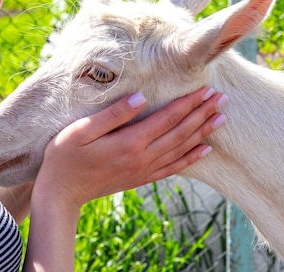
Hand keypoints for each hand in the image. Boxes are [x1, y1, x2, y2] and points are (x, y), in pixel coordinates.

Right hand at [33, 86, 225, 210]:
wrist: (60, 193)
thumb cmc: (64, 157)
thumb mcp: (81, 130)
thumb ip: (112, 114)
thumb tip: (141, 97)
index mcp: (129, 142)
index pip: (167, 119)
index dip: (188, 103)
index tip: (206, 89)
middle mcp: (141, 158)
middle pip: (180, 133)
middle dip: (202, 114)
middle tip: (222, 98)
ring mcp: (142, 170)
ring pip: (181, 149)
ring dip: (202, 133)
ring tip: (220, 118)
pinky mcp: (140, 178)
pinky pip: (173, 168)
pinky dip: (191, 158)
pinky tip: (204, 150)